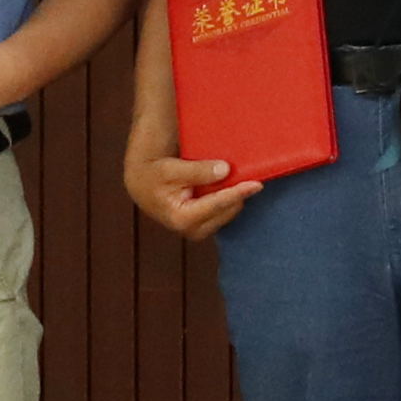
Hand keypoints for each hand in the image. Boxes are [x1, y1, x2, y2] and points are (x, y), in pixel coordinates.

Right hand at [128, 146, 265, 241]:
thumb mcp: (171, 169)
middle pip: (227, 210)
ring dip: (234, 196)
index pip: (218, 204)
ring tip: (231, 178)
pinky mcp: (204, 228)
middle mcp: (191, 230)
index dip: (238, 192)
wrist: (143, 185)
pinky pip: (225, 212)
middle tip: (243, 173)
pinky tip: (227, 186)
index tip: (257, 184)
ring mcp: (198, 231)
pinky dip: (229, 199)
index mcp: (182, 218)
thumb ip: (198, 171)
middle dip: (237, 193)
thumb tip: (225, 170)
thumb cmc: (156, 175)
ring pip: (229, 212)